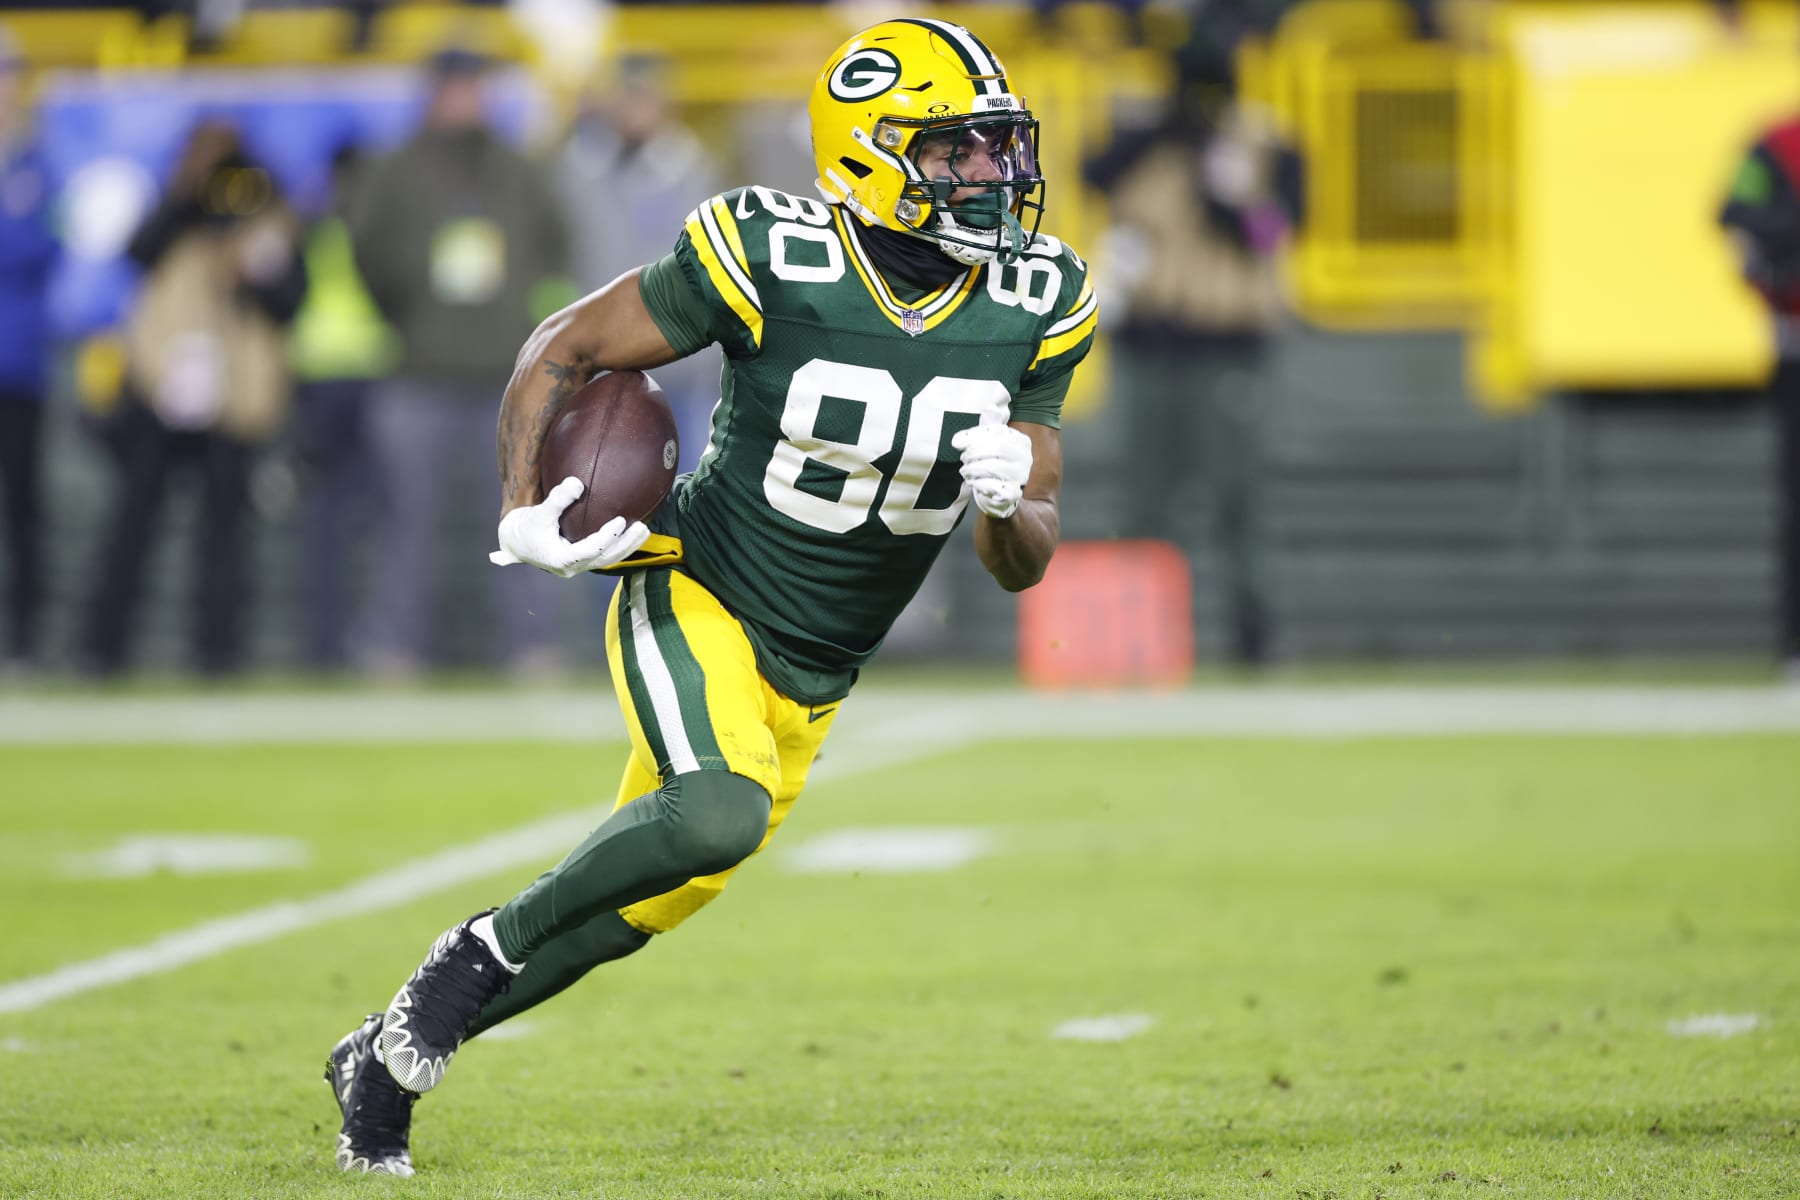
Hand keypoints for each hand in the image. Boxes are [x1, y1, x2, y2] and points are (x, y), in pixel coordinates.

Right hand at [489, 476, 650, 577]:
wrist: (514, 542)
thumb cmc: (524, 528)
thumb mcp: (538, 513)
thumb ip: (557, 500)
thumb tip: (577, 482)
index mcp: (561, 560)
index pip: (590, 550)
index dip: (606, 537)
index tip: (620, 520)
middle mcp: (573, 567)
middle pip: (606, 559)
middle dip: (626, 545)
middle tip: (643, 528)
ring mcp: (578, 566)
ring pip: (607, 559)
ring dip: (627, 546)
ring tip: (644, 530)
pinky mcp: (581, 561)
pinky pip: (604, 554)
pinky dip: (618, 545)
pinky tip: (631, 531)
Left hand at [950, 423, 1032, 519]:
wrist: (1002, 493)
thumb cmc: (995, 462)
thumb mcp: (992, 441)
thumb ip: (989, 426)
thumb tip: (990, 407)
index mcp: (1021, 441)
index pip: (997, 432)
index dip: (974, 435)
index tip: (956, 442)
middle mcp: (1025, 457)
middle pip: (996, 448)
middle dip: (974, 453)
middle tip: (963, 458)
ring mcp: (1021, 476)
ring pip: (994, 467)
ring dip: (973, 468)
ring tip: (966, 471)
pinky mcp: (1014, 493)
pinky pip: (994, 486)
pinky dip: (979, 484)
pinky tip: (973, 482)